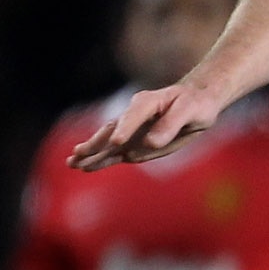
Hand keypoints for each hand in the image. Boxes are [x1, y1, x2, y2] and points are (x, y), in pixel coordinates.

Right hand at [69, 81, 224, 168]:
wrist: (196, 104)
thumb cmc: (195, 104)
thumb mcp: (189, 110)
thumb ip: (170, 125)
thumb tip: (150, 143)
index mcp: (146, 102)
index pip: (132, 116)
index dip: (125, 129)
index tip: (117, 142)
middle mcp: (133, 116)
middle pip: (111, 130)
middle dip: (97, 143)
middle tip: (79, 153)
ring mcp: (131, 131)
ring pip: (108, 143)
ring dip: (92, 154)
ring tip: (72, 163)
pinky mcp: (134, 144)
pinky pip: (115, 153)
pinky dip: (102, 160)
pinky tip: (86, 167)